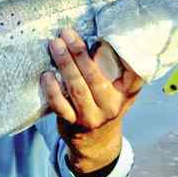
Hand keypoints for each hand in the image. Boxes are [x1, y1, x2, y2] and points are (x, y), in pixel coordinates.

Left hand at [40, 28, 143, 175]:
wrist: (96, 143)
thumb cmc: (106, 107)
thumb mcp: (122, 92)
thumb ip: (120, 70)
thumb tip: (104, 36)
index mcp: (126, 93)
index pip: (131, 73)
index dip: (122, 54)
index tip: (106, 35)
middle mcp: (111, 105)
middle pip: (95, 77)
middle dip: (80, 53)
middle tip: (67, 33)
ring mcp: (91, 116)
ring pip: (77, 88)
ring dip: (65, 65)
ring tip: (55, 45)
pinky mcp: (72, 123)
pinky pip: (60, 105)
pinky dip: (52, 90)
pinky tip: (46, 75)